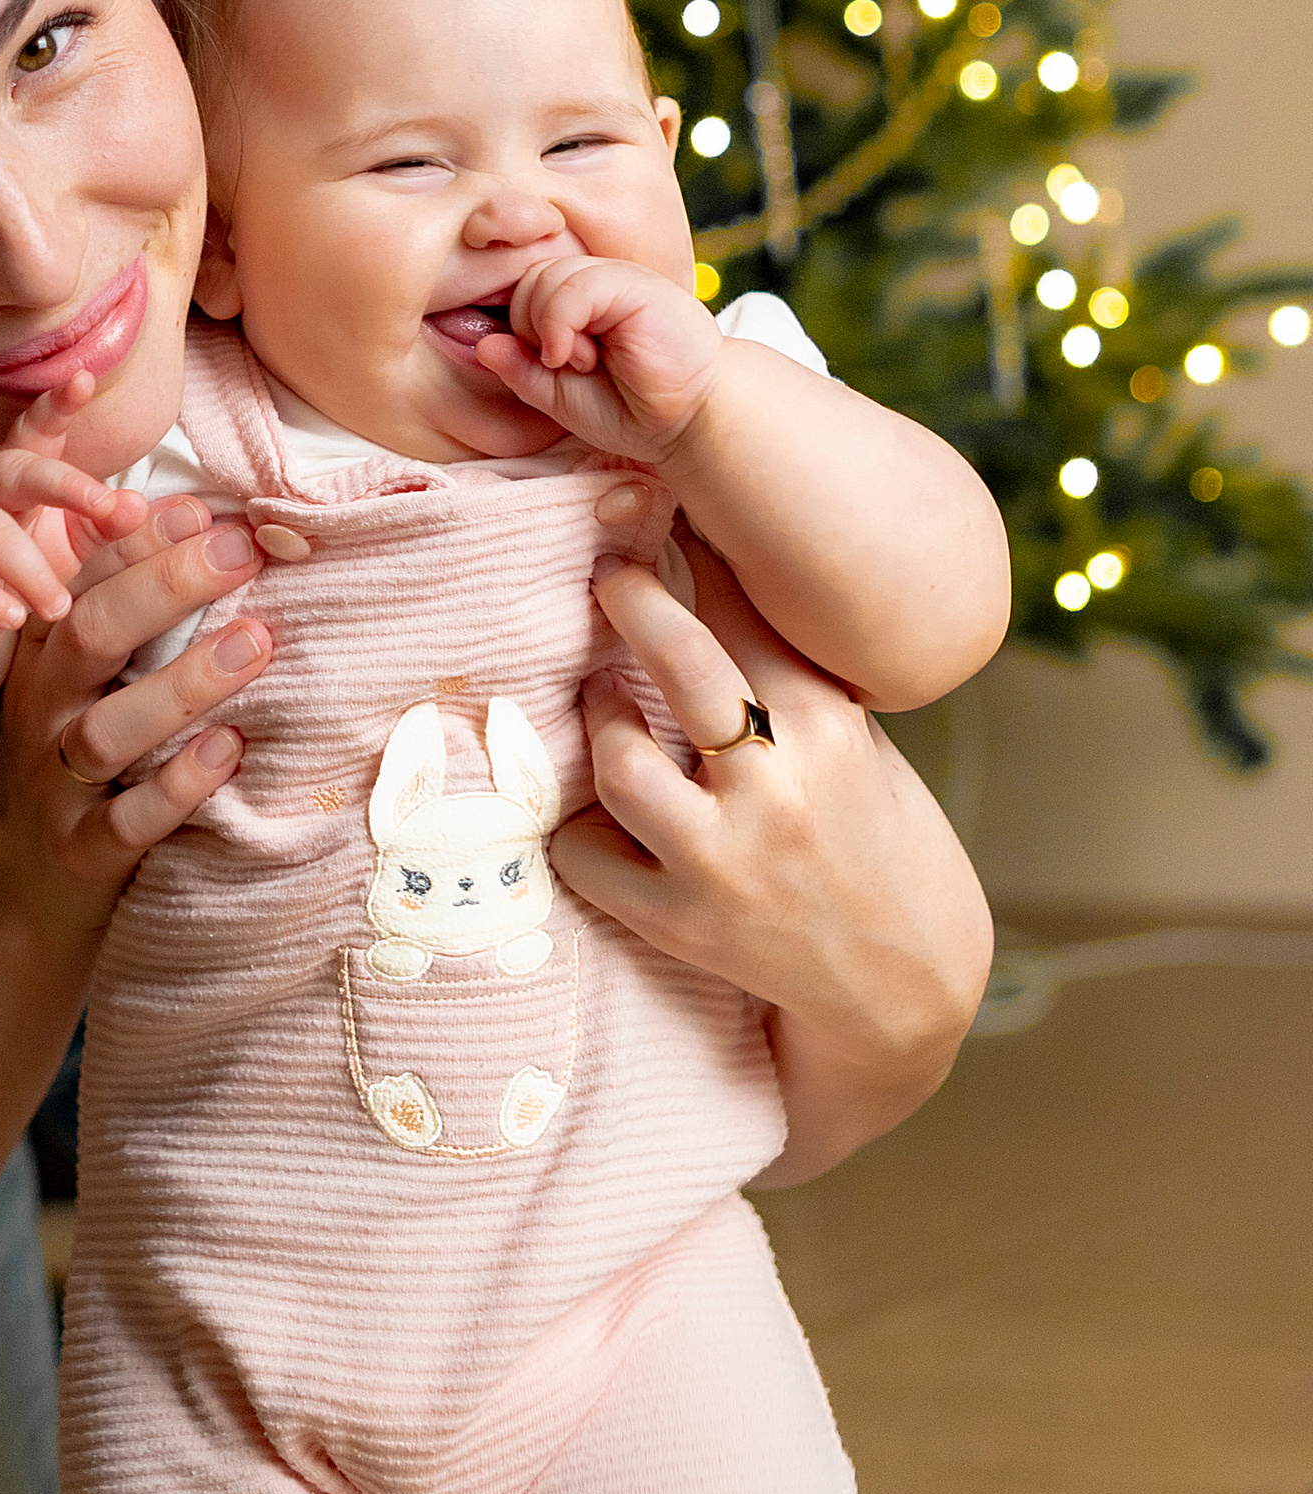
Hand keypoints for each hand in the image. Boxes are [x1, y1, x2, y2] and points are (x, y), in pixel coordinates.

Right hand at [0, 382, 150, 648]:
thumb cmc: (14, 552)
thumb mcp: (65, 536)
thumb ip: (103, 523)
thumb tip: (138, 507)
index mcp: (20, 463)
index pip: (40, 428)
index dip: (59, 404)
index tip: (85, 380)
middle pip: (20, 471)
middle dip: (65, 485)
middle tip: (105, 507)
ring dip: (30, 570)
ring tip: (59, 606)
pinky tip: (12, 618)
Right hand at [0, 499, 281, 932]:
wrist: (17, 881)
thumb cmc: (77, 755)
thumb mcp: (85, 675)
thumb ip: (131, 604)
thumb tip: (208, 519)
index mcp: (49, 654)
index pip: (86, 580)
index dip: (141, 540)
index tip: (208, 511)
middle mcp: (48, 707)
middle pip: (91, 634)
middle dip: (165, 586)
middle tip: (241, 553)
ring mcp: (60, 781)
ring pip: (108, 729)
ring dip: (182, 683)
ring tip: (254, 645)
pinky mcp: (84, 848)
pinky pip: (128, 819)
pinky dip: (178, 785)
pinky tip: (229, 750)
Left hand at [469, 253, 721, 466]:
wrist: (693, 421)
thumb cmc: (634, 409)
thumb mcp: (560, 397)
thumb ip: (522, 371)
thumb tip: (484, 343)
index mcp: (580, 302)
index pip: (522, 291)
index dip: (521, 330)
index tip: (551, 366)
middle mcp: (598, 281)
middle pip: (527, 280)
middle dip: (531, 329)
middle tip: (569, 365)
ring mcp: (617, 278)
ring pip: (545, 278)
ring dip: (548, 330)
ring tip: (583, 363)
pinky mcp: (634, 283)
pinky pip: (573, 285)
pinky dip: (560, 322)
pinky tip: (578, 355)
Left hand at [558, 526, 992, 1179]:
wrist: (908, 983)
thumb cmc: (878, 839)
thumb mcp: (857, 746)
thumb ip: (787, 680)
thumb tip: (704, 575)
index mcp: (830, 729)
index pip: (750, 613)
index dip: (699, 555)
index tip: (664, 510)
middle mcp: (777, 788)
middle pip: (680, 662)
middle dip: (634, 602)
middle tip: (609, 574)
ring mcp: (724, 859)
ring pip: (617, 760)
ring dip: (599, 723)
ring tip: (603, 705)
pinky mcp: (681, 922)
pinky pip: (587, 852)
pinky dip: (584, 829)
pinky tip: (602, 814)